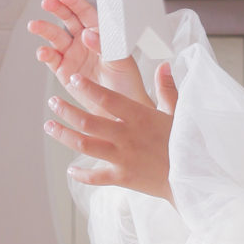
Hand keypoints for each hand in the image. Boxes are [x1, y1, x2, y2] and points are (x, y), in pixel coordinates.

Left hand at [30, 0, 176, 199]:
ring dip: (64, 135)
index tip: (72, 79)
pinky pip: (95, 177)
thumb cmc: (187, 143)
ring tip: (49, 126)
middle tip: (53, 102)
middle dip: (66, 110)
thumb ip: (167, 89)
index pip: (107, 98)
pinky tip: (70, 170)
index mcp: (140, 117)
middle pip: (88, 121)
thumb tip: (164, 65)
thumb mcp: (179, 113)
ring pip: (85, 146)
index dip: (87, 88)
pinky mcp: (122, 178)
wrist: (193, 178)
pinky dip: (81, 174)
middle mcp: (127, 136)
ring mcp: (122, 158)